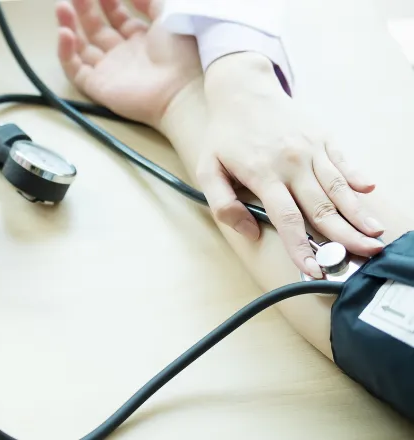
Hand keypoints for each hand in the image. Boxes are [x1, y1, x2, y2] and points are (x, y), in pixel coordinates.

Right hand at [55, 0, 202, 127]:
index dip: (107, 1)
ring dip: (69, 25)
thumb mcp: (169, 14)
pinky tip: (65, 33)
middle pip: (96, 28)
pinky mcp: (98, 86)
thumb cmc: (181, 53)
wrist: (180, 91)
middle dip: (84, 8)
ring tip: (61, 6)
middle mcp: (123, 54)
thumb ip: (150, 1)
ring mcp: (109, 71)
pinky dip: (65, 52)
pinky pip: (74, 69)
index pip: (117, 16)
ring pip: (81, 46)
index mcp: (142, 38)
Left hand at [196, 52, 382, 277]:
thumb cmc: (224, 135)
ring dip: (358, 213)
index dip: (301, 247)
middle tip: (365, 257)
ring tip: (375, 234)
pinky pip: (343, 162)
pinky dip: (357, 178)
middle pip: (321, 207)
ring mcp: (310, 149)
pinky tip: (370, 192)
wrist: (242, 90)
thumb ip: (223, 204)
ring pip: (338, 188)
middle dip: (344, 236)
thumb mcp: (207, 169)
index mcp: (263, 174)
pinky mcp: (323, 138)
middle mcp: (291, 163)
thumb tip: (250, 232)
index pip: (286, 219)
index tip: (314, 270)